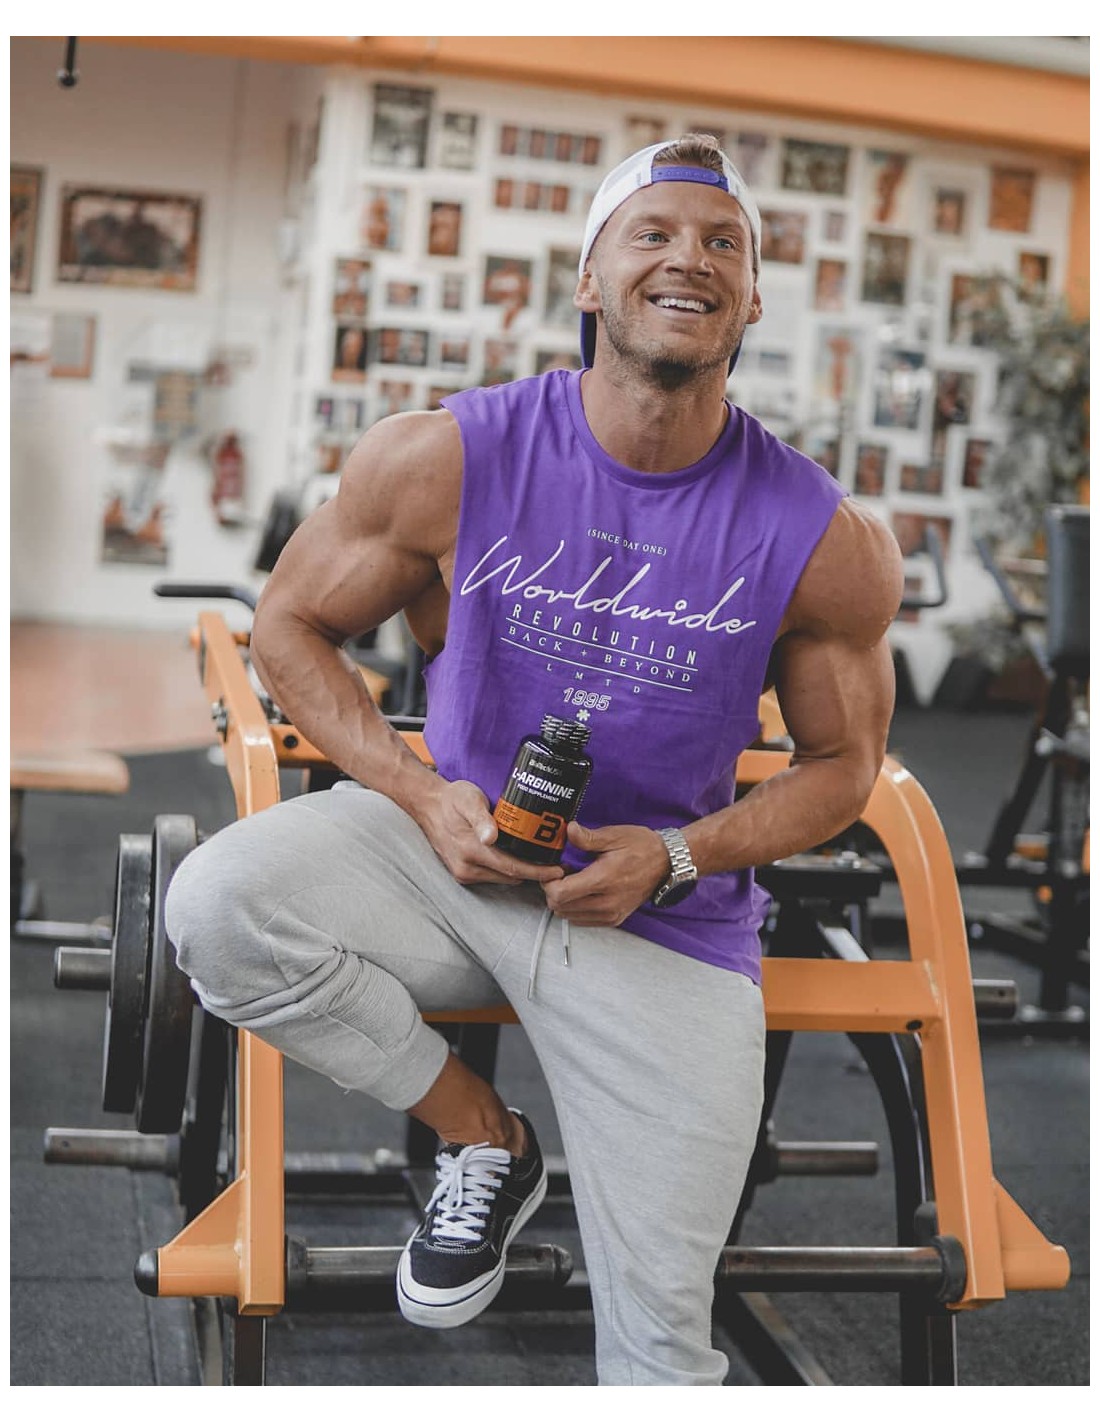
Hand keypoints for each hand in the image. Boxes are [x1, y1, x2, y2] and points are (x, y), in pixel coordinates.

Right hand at [416, 778, 564, 886]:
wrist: (429, 806)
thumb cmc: (452, 799)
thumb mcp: (469, 800)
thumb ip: (481, 819)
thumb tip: (490, 837)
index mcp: (470, 850)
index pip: (512, 868)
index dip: (537, 872)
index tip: (557, 871)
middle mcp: (466, 867)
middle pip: (510, 876)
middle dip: (535, 874)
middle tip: (558, 866)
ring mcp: (463, 873)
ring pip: (502, 878)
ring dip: (521, 873)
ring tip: (542, 862)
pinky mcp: (462, 873)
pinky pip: (492, 876)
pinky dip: (507, 871)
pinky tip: (519, 860)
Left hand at [542, 821, 668, 926]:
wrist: (667, 864)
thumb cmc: (643, 848)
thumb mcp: (614, 835)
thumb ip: (588, 837)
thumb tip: (569, 831)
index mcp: (604, 880)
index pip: (560, 894)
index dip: (550, 881)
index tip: (556, 869)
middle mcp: (606, 902)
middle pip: (560, 908)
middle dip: (553, 890)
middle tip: (563, 873)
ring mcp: (611, 914)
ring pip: (568, 917)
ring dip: (564, 901)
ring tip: (574, 882)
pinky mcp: (614, 919)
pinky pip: (582, 921)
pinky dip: (575, 909)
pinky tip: (583, 892)